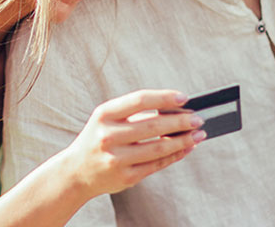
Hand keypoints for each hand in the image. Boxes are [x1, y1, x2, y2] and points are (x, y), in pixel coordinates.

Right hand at [54, 89, 205, 198]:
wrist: (76, 172)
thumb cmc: (99, 138)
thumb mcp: (107, 120)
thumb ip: (135, 114)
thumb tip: (176, 110)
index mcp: (104, 115)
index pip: (139, 100)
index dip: (164, 98)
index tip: (184, 98)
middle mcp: (108, 136)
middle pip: (152, 126)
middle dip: (180, 121)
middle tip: (199, 119)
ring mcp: (116, 159)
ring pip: (158, 148)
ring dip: (183, 140)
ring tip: (198, 134)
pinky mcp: (126, 177)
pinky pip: (157, 165)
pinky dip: (175, 155)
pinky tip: (186, 148)